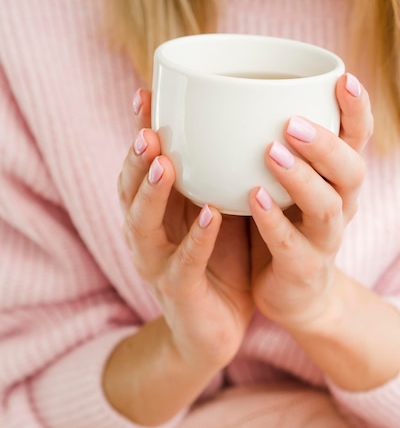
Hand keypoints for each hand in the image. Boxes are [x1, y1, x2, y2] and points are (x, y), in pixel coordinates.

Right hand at [118, 90, 252, 372]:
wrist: (213, 333)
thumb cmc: (218, 267)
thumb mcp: (217, 216)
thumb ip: (217, 182)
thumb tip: (242, 130)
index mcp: (157, 213)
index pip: (141, 166)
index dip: (139, 131)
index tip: (145, 93)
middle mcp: (148, 236)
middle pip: (129, 190)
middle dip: (136, 157)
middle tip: (147, 125)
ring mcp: (158, 266)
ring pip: (143, 225)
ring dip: (152, 193)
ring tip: (164, 161)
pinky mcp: (179, 295)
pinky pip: (184, 265)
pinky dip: (196, 239)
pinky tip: (211, 214)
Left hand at [249, 73, 372, 338]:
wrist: (296, 295)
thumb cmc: (288, 226)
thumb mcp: (290, 184)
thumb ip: (278, 147)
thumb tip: (240, 92)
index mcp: (339, 180)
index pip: (358, 140)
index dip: (357, 110)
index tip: (343, 78)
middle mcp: (342, 207)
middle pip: (351, 171)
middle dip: (326, 144)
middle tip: (293, 122)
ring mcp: (325, 241)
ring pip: (326, 207)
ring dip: (301, 178)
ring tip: (271, 152)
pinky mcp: (302, 269)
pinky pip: (290, 245)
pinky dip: (272, 221)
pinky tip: (252, 197)